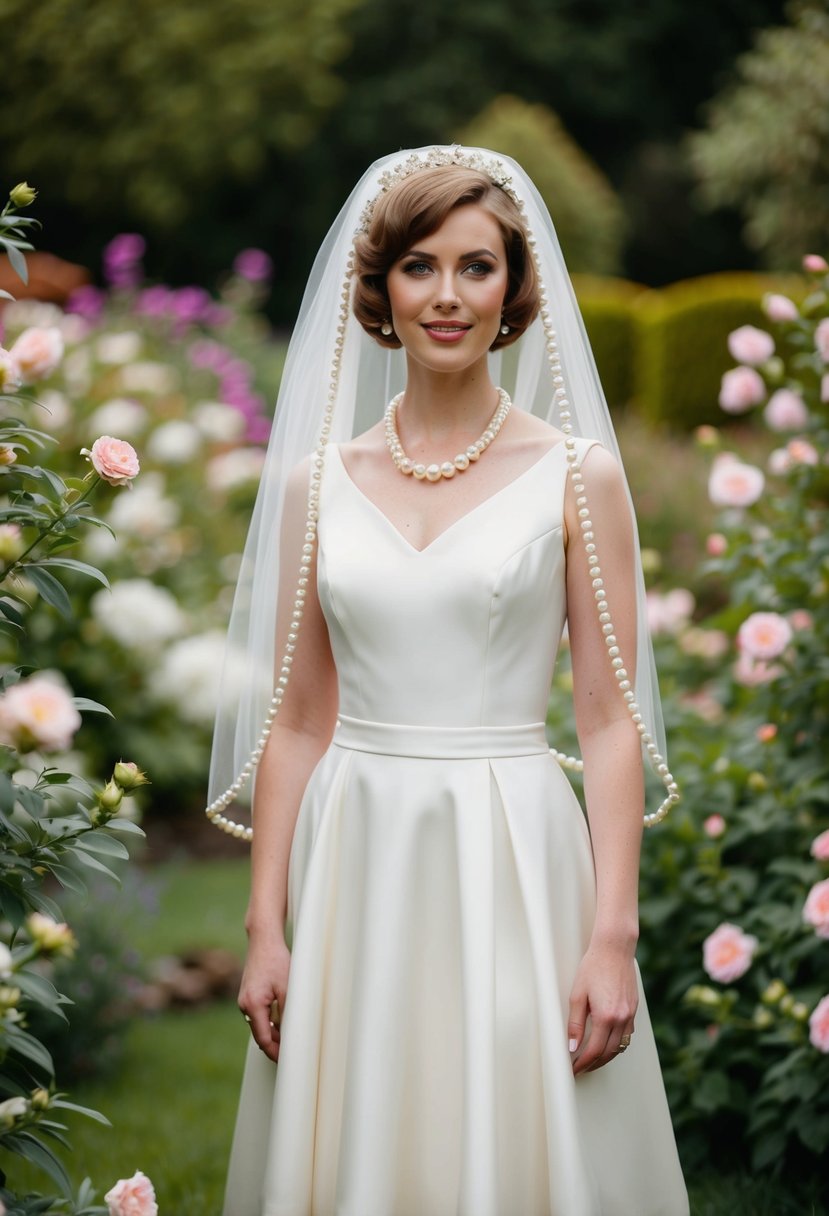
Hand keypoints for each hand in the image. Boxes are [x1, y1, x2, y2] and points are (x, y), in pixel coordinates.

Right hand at [238, 933, 290, 1062]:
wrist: (264, 941)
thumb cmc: (276, 961)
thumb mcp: (287, 988)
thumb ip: (287, 1013)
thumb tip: (290, 1034)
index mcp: (252, 1006)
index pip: (263, 1039)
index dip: (275, 1052)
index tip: (286, 1061)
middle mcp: (244, 1006)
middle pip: (260, 1034)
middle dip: (274, 1045)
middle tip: (291, 1053)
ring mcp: (244, 1000)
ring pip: (259, 1025)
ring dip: (272, 1032)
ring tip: (290, 1037)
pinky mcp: (247, 995)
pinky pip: (258, 1015)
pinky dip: (269, 1021)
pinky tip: (282, 1021)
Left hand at [567, 939, 637, 1075]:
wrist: (614, 949)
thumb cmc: (593, 967)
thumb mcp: (577, 995)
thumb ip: (575, 1023)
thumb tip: (572, 1047)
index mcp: (606, 1016)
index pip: (594, 1050)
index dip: (583, 1063)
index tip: (574, 1069)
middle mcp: (622, 1018)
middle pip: (609, 1053)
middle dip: (594, 1064)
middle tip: (581, 1068)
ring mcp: (630, 1014)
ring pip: (620, 1046)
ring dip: (606, 1056)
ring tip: (592, 1059)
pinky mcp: (634, 1009)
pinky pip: (627, 1035)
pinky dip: (617, 1043)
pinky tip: (607, 1042)